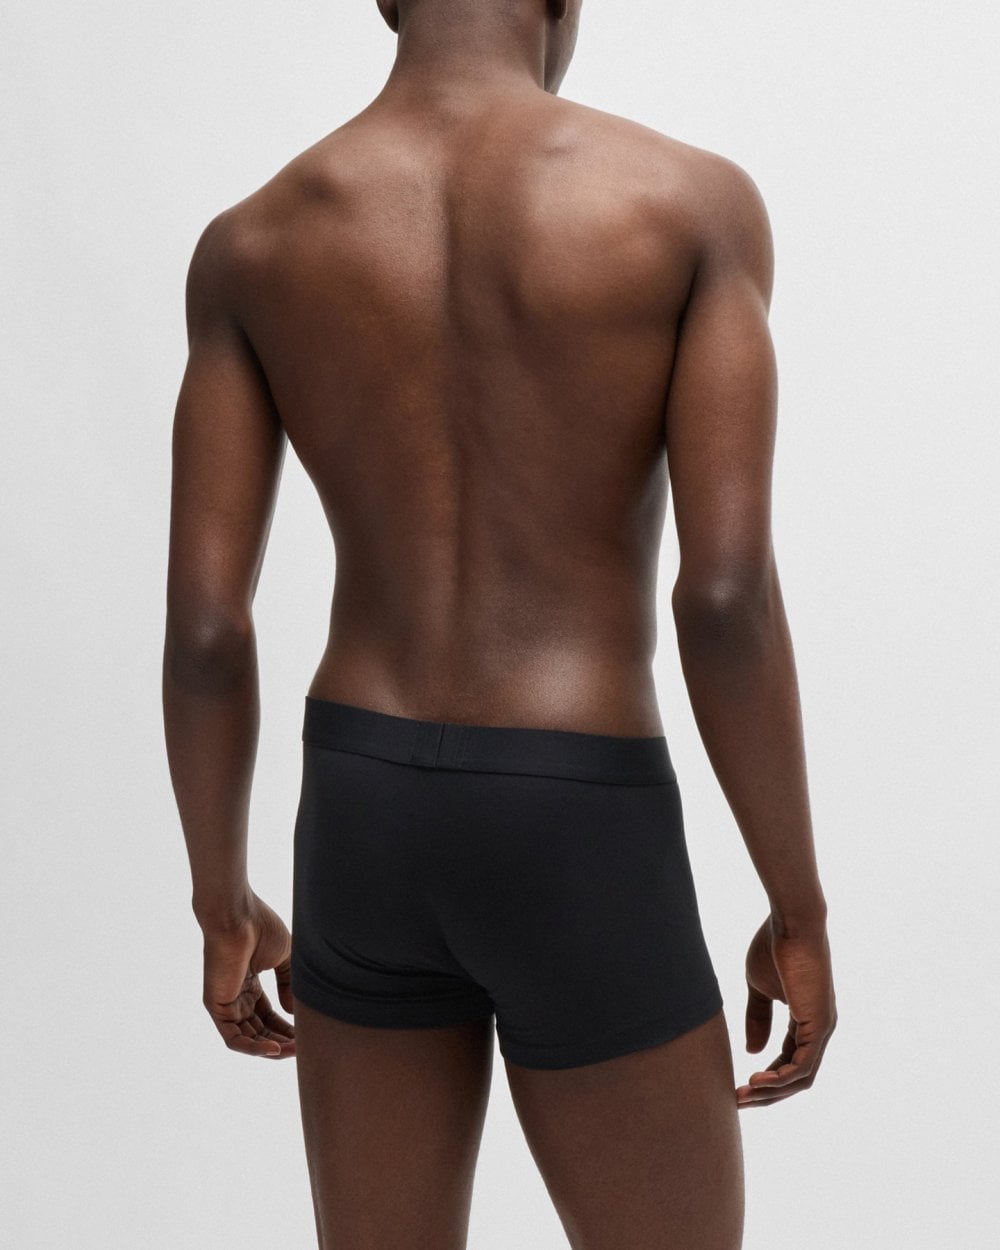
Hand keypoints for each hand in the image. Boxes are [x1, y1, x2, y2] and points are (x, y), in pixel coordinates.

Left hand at [200, 891, 295, 1058]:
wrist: (238, 915)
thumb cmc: (261, 928)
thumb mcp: (284, 958)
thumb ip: (288, 985)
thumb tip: (293, 1012)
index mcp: (250, 983)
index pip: (268, 1015)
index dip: (287, 1027)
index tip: (306, 1033)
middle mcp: (236, 995)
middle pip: (260, 1029)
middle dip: (282, 1040)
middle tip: (304, 1047)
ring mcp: (225, 1002)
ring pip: (248, 1038)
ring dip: (272, 1048)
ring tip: (295, 1051)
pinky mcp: (216, 1007)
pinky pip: (234, 1038)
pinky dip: (254, 1048)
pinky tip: (276, 1050)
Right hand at [735, 912, 835, 1107]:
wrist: (791, 922)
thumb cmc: (774, 946)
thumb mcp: (759, 987)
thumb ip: (758, 1017)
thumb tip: (753, 1051)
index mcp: (806, 1020)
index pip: (789, 1060)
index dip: (766, 1076)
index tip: (739, 1084)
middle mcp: (819, 1029)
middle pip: (796, 1077)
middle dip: (767, 1093)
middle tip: (738, 1101)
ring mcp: (822, 1029)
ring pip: (800, 1077)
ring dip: (771, 1091)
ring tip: (743, 1095)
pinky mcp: (820, 1025)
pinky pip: (803, 1065)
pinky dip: (781, 1078)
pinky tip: (757, 1079)